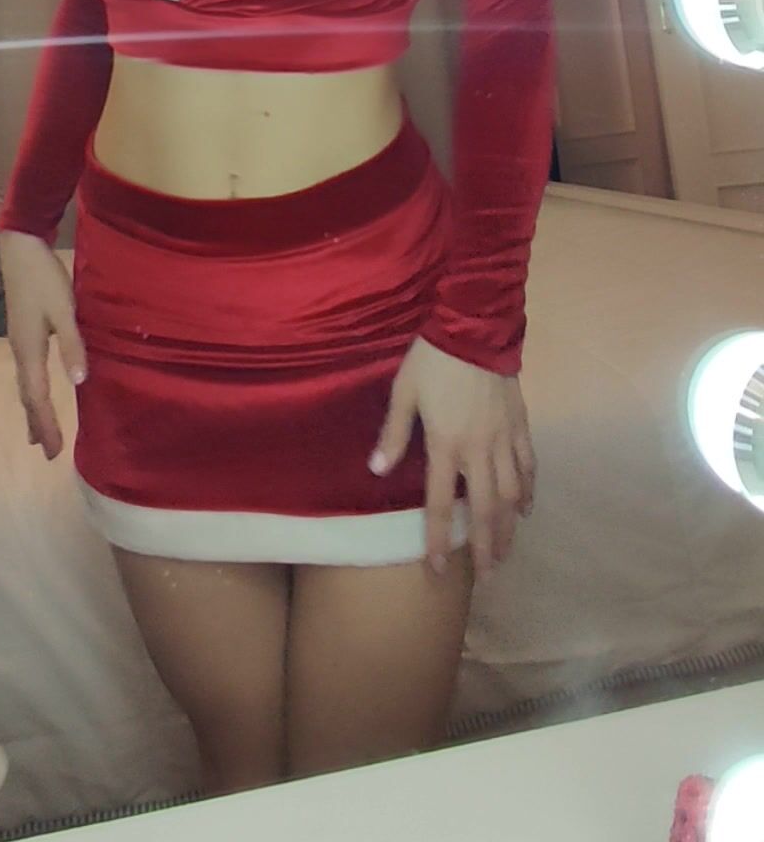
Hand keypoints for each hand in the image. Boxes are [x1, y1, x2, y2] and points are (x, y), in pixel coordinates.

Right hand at [0, 230, 87, 458]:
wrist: (20, 249)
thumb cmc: (44, 278)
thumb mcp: (64, 310)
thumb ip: (72, 345)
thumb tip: (79, 382)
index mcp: (29, 350)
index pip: (37, 398)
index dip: (47, 425)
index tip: (55, 452)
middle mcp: (20, 351)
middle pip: (27, 397)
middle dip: (38, 424)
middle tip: (47, 452)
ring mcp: (18, 341)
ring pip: (24, 385)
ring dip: (32, 411)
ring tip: (37, 433)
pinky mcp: (21, 332)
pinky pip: (26, 373)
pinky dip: (31, 392)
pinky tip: (36, 390)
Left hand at [370, 337, 535, 577]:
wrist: (475, 326)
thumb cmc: (433, 359)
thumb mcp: (404, 392)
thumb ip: (393, 433)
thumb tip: (376, 471)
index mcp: (446, 444)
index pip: (442, 503)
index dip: (439, 538)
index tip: (436, 568)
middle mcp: (479, 450)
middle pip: (485, 510)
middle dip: (485, 547)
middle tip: (486, 578)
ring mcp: (504, 438)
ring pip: (512, 494)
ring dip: (510, 528)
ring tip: (506, 553)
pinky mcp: (520, 424)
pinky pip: (528, 465)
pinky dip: (528, 490)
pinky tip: (526, 508)